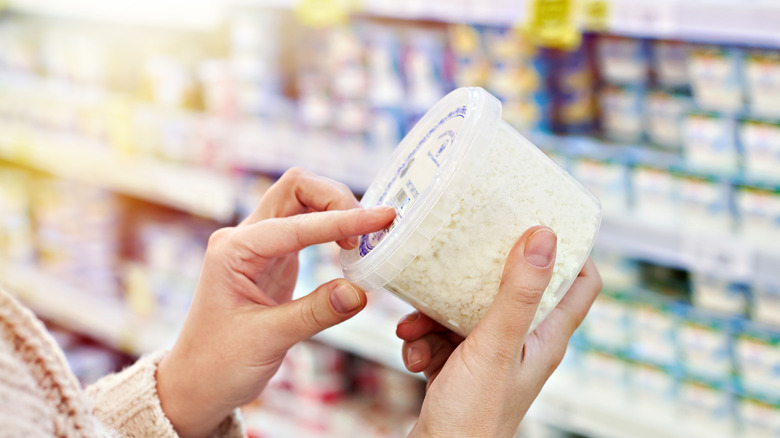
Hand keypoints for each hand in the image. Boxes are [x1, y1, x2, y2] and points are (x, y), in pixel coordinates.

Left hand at [156, 168, 394, 436]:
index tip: (382, 219)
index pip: (297, 222)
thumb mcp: (267, 340)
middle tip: (372, 228)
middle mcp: (244, 239)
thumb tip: (361, 291)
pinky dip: (332, 229)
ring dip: (336, 211)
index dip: (343, 219)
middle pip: (296, 189)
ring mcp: (258, 246)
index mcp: (234, 250)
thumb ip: (315, 313)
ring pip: (302, 203)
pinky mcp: (272, 260)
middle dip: (337, 198)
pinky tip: (352, 248)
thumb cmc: (218, 364)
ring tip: (366, 239)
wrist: (196, 384)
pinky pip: (306, 228)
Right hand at [396, 226, 601, 436]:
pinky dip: (423, 338)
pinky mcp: (460, 365)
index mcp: (545, 337)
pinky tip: (411, 351)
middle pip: (514, 288)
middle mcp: (523, 342)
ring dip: (435, 313)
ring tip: (414, 326)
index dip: (573, 248)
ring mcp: (490, 354)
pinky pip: (441, 334)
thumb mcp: (495, 346)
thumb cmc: (473, 418)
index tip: (544, 219)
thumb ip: (517, 294)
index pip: (581, 283)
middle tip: (463, 248)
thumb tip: (545, 235)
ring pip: (466, 310)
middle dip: (480, 272)